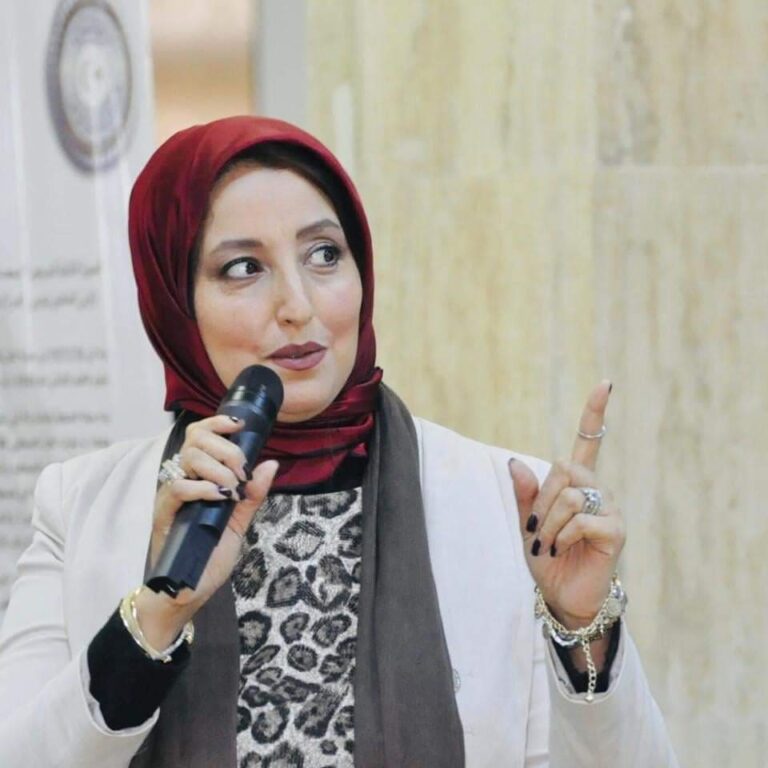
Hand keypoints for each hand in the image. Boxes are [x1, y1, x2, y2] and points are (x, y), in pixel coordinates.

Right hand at [135, 415, 277, 648]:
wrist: (187, 590)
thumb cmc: (209, 556)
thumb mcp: (238, 522)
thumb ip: (253, 494)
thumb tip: (271, 464)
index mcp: (199, 477)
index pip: (201, 435)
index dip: (218, 423)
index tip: (239, 425)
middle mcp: (183, 480)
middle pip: (196, 439)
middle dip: (226, 449)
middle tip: (241, 472)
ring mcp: (171, 496)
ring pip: (189, 457)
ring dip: (218, 468)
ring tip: (232, 489)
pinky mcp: (163, 513)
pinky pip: (178, 487)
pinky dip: (202, 487)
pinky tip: (218, 496)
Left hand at [509, 380, 624, 628]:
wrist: (562, 597)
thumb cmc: (547, 558)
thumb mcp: (526, 523)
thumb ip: (523, 494)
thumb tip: (514, 461)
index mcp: (576, 484)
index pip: (587, 441)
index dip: (595, 412)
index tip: (605, 383)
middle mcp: (597, 490)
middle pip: (563, 468)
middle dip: (541, 499)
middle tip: (536, 530)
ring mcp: (609, 509)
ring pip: (568, 494)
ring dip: (548, 522)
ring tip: (548, 545)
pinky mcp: (614, 531)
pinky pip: (580, 518)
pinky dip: (562, 535)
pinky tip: (562, 549)